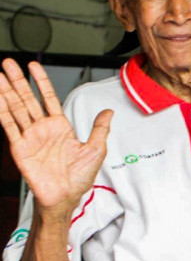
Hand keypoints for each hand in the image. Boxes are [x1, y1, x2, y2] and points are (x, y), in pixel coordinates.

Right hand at [0, 59, 112, 214]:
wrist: (65, 198)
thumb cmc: (79, 178)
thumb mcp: (96, 150)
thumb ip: (100, 129)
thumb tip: (108, 111)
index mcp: (60, 127)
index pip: (48, 98)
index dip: (41, 81)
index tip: (34, 65)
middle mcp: (43, 129)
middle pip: (28, 99)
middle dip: (19, 81)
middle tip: (8, 62)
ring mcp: (30, 137)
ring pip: (16, 109)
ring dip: (7, 92)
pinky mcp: (20, 148)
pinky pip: (10, 126)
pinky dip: (2, 112)